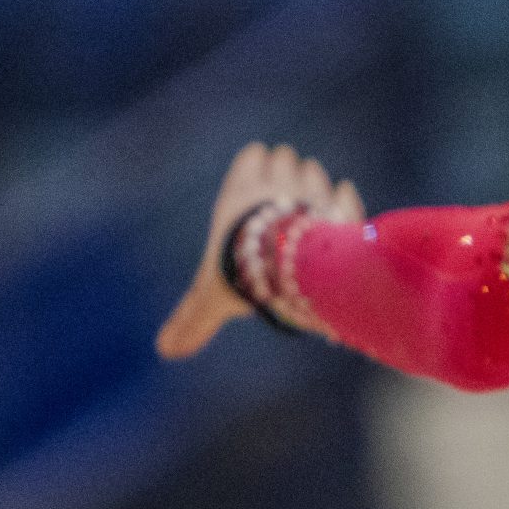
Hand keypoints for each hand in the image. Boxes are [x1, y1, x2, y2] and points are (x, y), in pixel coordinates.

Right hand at [156, 141, 363, 359]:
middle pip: (285, 158)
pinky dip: (342, 202)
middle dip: (287, 175)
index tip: (256, 188)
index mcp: (242, 194)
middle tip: (284, 211)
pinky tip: (336, 221)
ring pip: (314, 171)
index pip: (252, 156)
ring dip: (313, 188)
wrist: (293, 270)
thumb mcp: (212, 298)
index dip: (256, 166)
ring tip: (307, 222)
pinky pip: (344, 192)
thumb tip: (164, 352)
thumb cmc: (245, 276)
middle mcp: (278, 184)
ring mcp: (312, 193)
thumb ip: (192, 320)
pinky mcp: (341, 208)